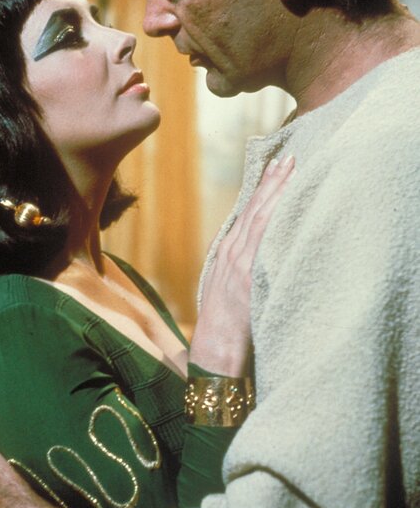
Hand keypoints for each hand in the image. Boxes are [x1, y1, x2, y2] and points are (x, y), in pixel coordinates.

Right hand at [191, 155, 294, 375]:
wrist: (214, 350)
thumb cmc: (224, 324)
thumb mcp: (226, 287)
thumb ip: (242, 266)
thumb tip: (260, 251)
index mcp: (226, 252)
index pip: (248, 212)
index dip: (262, 188)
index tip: (276, 167)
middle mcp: (231, 251)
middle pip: (255, 207)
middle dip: (273, 181)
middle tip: (290, 158)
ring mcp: (239, 261)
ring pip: (261, 216)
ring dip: (277, 190)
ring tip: (292, 169)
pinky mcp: (248, 275)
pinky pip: (264, 238)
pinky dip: (274, 216)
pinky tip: (287, 201)